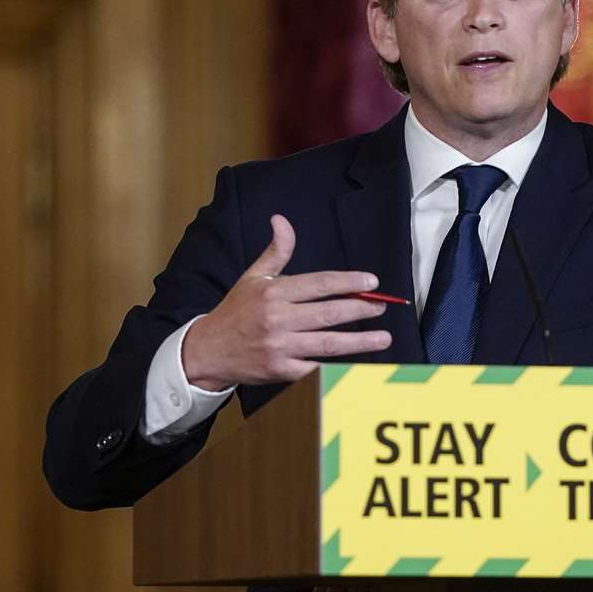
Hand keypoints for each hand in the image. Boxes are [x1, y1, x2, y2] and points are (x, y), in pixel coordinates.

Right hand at [182, 215, 392, 390]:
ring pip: (327, 344)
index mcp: (273, 292)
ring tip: (384, 337)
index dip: (348, 282)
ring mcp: (280, 347)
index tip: (372, 281)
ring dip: (360, 341)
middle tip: (382, 307)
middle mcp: (277, 319)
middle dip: (360, 309)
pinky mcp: (281, 371)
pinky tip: (359, 361)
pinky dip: (337, 365)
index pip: (319, 284)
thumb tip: (282, 220)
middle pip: (328, 313)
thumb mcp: (253, 277)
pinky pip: (315, 368)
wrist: (208, 351)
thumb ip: (276, 251)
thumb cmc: (236, 311)